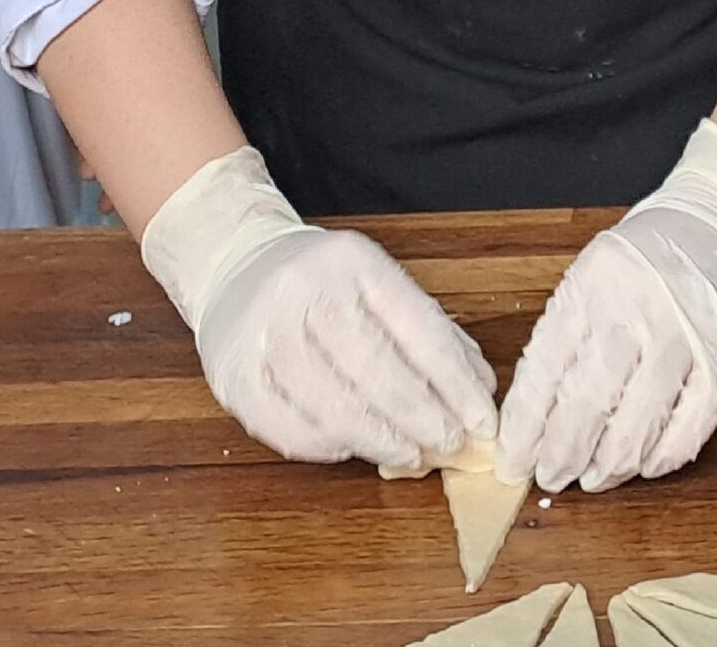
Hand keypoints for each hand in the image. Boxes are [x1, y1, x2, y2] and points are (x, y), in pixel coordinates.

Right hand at [139, 148, 497, 467]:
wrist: (234, 264)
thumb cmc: (322, 283)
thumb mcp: (376, 282)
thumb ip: (428, 330)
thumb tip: (478, 389)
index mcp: (352, 261)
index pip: (418, 327)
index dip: (455, 382)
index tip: (483, 419)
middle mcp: (303, 291)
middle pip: (376, 368)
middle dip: (423, 417)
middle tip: (450, 444)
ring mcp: (262, 334)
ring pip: (333, 404)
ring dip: (381, 439)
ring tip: (410, 455)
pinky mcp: (232, 377)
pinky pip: (289, 428)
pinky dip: (328, 446)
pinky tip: (352, 447)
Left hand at [498, 121, 716, 492]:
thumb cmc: (648, 256)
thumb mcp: (592, 274)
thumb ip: (565, 336)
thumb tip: (533, 416)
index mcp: (593, 287)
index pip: (544, 372)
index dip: (524, 428)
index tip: (512, 461)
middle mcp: (637, 311)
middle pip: (587, 405)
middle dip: (561, 454)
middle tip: (550, 478)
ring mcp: (686, 340)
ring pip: (636, 426)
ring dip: (608, 465)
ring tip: (592, 479)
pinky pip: (690, 430)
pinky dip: (662, 457)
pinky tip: (644, 465)